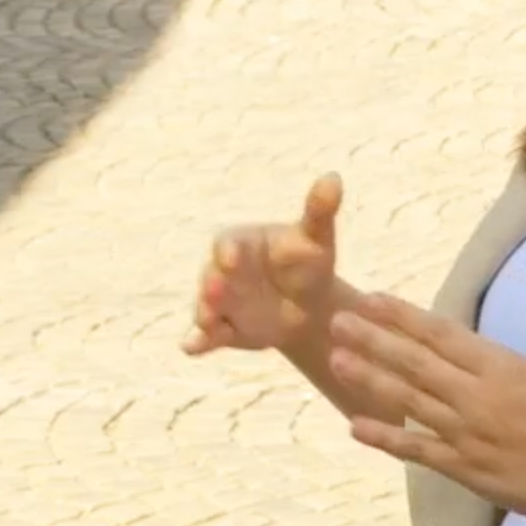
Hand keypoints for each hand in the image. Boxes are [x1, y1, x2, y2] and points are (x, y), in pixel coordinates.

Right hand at [182, 173, 341, 355]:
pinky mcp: (224, 329)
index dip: (228, 250)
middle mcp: (225, 271)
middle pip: (212, 275)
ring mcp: (223, 302)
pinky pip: (208, 336)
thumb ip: (319, 210)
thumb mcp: (317, 238)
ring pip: (206, 306)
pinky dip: (198, 341)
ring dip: (204, 313)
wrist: (310, 305)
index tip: (231, 259)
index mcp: (244, 242)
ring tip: (206, 323)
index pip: (229, 242)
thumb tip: (334, 177)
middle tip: (215, 291)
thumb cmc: (308, 261)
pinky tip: (191, 348)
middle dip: (211, 284)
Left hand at [327, 268, 525, 525]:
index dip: (404, 316)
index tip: (372, 298)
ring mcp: (466, 436)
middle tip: (336, 320)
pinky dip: (386, 439)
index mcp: (502, 368)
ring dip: (370, 381)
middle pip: (415, 363)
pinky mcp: (464, 470)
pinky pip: (418, 451)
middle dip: (373, 340)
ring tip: (335, 360)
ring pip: (409, 402)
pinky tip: (355, 426)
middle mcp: (477, 398)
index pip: (442, 335)